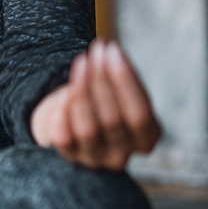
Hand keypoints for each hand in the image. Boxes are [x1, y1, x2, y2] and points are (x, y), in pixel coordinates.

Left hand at [30, 39, 160, 169]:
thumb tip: (111, 53)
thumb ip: (122, 76)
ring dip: (81, 90)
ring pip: (87, 128)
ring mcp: (96, 159)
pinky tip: (62, 91)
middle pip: (112, 118)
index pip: (139, 114)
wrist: (76, 119)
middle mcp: (123, 154)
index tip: (112, 49)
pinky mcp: (70, 157)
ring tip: (81, 62)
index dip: (125, 81)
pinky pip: (63, 136)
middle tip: (94, 50)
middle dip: (101, 79)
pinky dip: (62, 111)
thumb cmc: (105, 98)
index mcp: (147, 138)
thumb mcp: (121, 89)